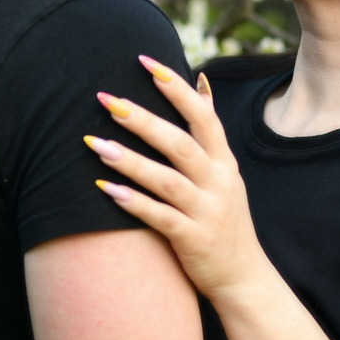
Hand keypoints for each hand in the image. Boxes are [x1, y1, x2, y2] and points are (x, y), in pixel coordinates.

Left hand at [87, 57, 273, 304]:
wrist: (244, 278)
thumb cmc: (224, 218)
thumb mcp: (225, 171)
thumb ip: (209, 131)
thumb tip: (201, 82)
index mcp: (224, 161)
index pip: (202, 116)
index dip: (176, 88)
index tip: (146, 62)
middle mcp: (218, 182)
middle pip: (180, 143)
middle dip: (142, 119)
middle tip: (107, 99)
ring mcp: (207, 212)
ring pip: (167, 180)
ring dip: (130, 160)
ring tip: (95, 143)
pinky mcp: (193, 240)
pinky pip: (160, 218)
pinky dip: (133, 202)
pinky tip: (106, 188)